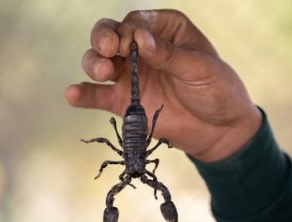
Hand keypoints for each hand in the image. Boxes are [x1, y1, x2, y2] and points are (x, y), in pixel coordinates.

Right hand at [65, 9, 261, 161]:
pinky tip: (73, 94)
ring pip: (99, 61)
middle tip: (109, 50)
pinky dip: (84, 94)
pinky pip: (98, 95)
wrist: (219, 129)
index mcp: (165, 31)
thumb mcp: (200, 68)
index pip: (136, 22)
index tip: (131, 43)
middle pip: (110, 36)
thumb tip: (140, 39)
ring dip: (94, 63)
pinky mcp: (124, 101)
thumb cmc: (217, 90)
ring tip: (103, 72)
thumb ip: (169, 54)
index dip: (128, 30)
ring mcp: (131, 76)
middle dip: (104, 39)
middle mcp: (142, 50)